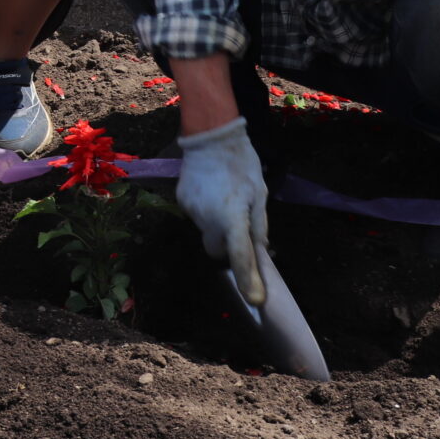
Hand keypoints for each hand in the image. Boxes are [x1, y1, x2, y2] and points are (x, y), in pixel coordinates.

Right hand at [176, 117, 268, 305]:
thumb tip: (258, 250)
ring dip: (216, 225)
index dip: (248, 281)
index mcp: (232, 217)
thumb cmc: (241, 164)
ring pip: (206, 231)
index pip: (241, 257)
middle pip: (217, 249)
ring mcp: (191, 211)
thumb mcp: (258, 194)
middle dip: (227, 247)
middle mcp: (208, 219)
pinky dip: (205, 212)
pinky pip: (196, 216)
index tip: (255, 301)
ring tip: (223, 199)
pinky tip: (211, 191)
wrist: (208, 137)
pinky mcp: (181, 201)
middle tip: (238, 226)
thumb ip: (257, 225)